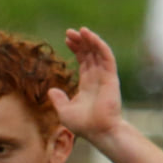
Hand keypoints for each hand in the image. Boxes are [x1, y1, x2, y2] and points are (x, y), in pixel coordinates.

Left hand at [47, 27, 124, 143]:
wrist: (99, 131)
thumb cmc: (84, 125)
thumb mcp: (65, 112)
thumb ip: (59, 100)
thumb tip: (51, 90)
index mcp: (87, 84)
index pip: (83, 61)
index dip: (76, 49)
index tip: (67, 39)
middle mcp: (97, 78)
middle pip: (89, 54)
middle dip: (80, 42)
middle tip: (70, 32)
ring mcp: (104, 76)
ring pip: (98, 52)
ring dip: (90, 40)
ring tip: (80, 30)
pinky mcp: (110, 77)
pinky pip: (106, 57)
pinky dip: (99, 45)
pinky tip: (90, 37)